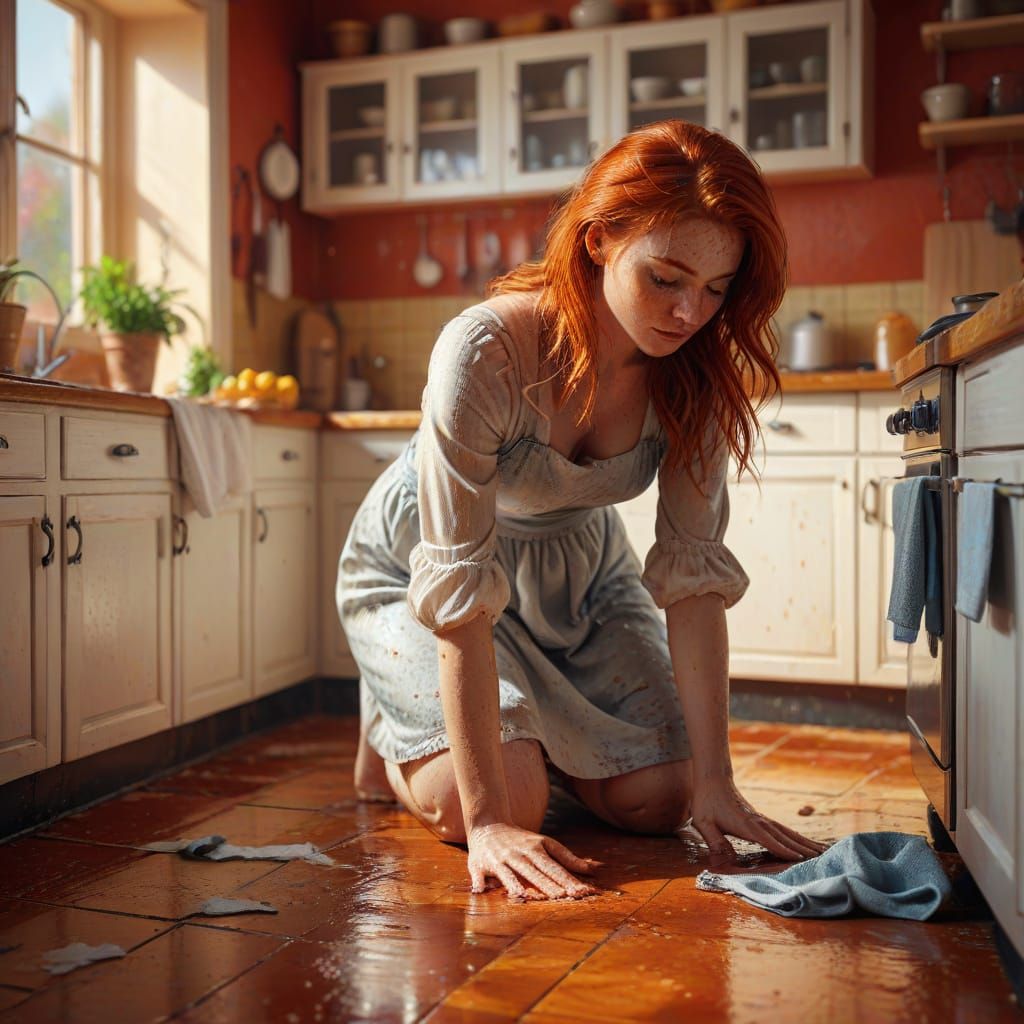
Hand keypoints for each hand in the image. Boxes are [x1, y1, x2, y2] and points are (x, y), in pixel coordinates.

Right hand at [467, 822, 600, 899]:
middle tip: (563, 897)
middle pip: (535, 871)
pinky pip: (480, 873)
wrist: (488, 823)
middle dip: (549, 884)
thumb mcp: (545, 843)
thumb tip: (595, 868)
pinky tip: (481, 890)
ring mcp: (500, 859)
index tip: (581, 891)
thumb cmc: (521, 839)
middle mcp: (519, 854)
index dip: (567, 879)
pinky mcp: (479, 864)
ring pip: (510, 873)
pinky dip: (480, 881)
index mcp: (536, 848)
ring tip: (526, 896)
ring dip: (517, 884)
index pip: (554, 866)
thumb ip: (568, 858)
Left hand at [689, 777, 827, 865]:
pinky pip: (783, 830)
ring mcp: (762, 819)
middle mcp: (759, 822)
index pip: (769, 840)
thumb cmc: (706, 802)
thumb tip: (723, 863)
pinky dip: (797, 837)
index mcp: (747, 825)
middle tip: (824, 858)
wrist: (713, 780)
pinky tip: (805, 843)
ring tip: (824, 851)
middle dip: (803, 848)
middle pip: (785, 836)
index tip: (801, 860)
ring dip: (805, 842)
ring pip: (788, 832)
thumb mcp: (703, 823)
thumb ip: (714, 842)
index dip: (783, 850)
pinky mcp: (762, 819)